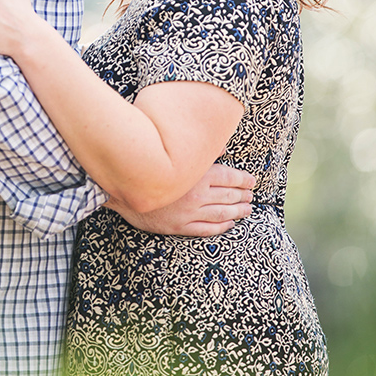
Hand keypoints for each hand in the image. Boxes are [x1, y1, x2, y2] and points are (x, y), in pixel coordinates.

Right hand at [112, 163, 254, 236]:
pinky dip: (221, 227)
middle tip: (251, 196)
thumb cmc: (150, 166)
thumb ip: (199, 151)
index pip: (229, 177)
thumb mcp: (174, 153)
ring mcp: (188, 213)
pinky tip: (230, 224)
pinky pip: (206, 229)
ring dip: (237, 212)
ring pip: (221, 213)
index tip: (251, 181)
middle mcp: (196, 194)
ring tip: (247, 209)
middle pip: (228, 196)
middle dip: (243, 196)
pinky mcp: (179, 226)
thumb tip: (221, 147)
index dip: (244, 180)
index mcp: (197, 174)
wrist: (124, 188)